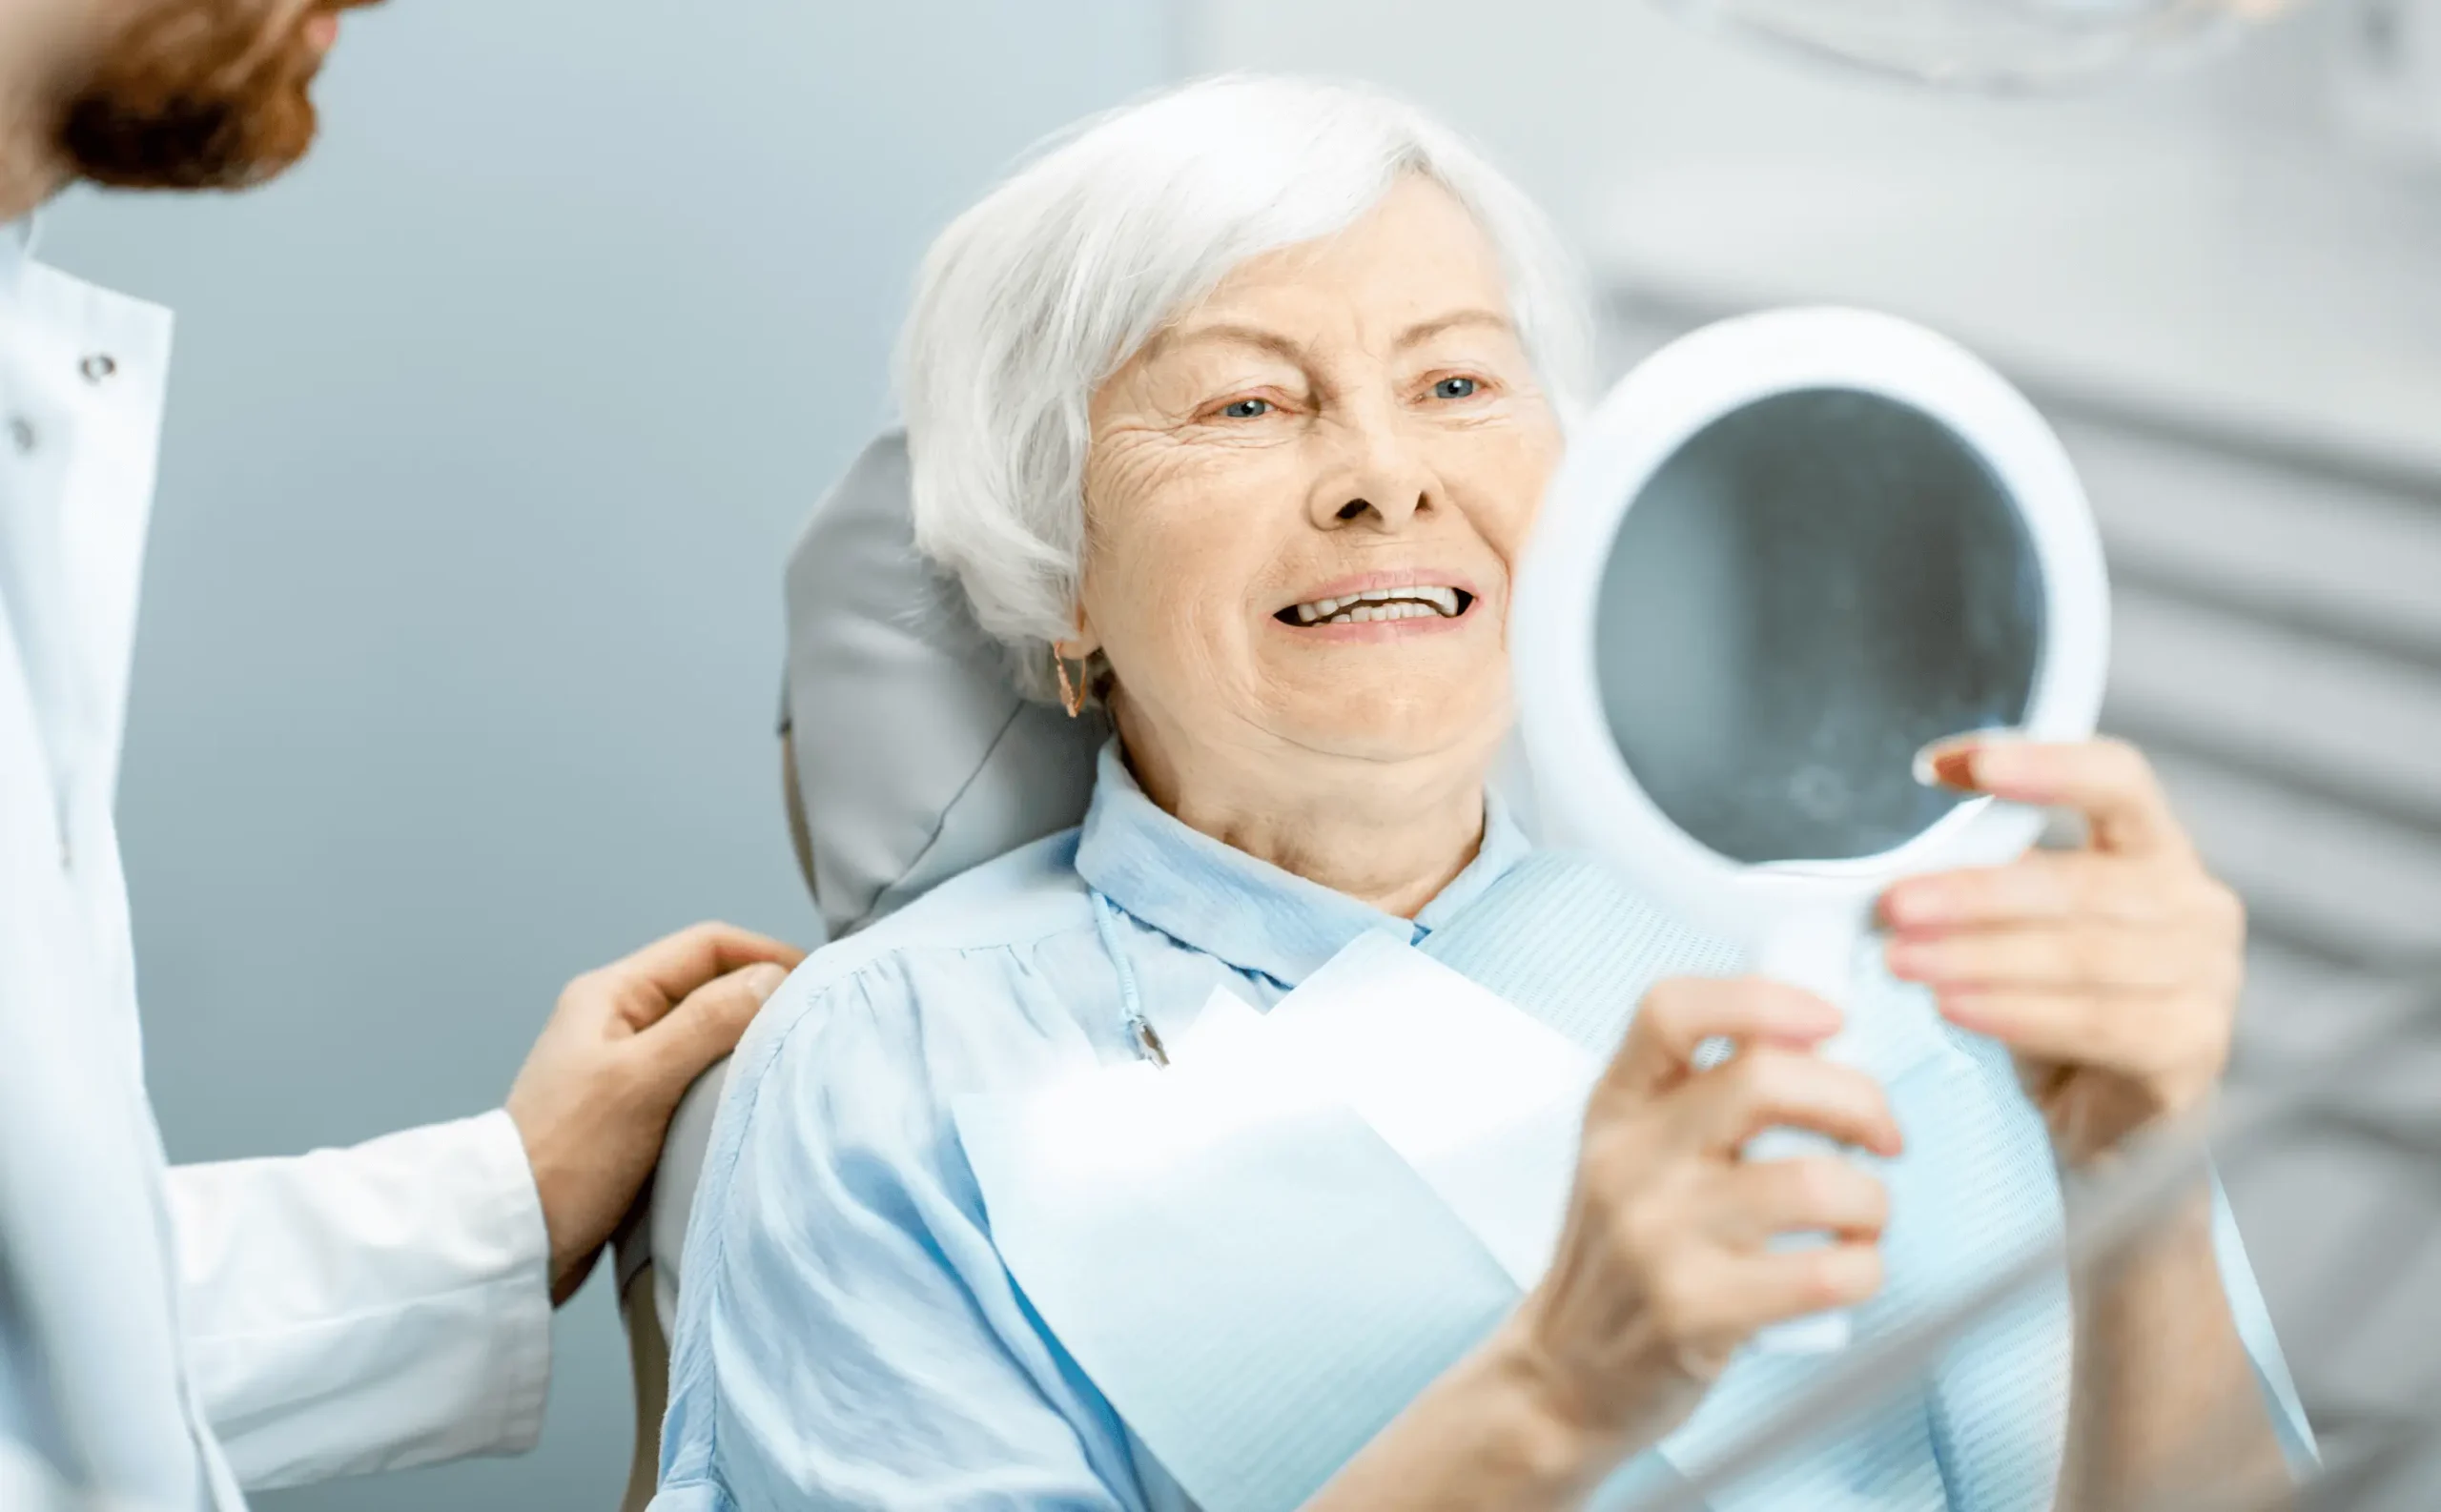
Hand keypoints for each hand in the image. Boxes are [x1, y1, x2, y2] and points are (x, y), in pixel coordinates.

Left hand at [506, 922, 806, 1303]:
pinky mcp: (631, 1110)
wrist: (514, 1238)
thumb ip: (707, 1022)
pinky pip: (694, 1076)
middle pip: (708, 986)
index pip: (706, 946)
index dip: (765, 956)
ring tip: (791, 1063)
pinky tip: (752, 1102)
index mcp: (611, 993)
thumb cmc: (570, 1154)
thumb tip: (772, 978)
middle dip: (762, 997)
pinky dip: (727, 1080)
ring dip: (746, 1042)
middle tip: (813, 1026)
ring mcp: (623, 1066)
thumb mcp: (642, 1079)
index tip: (817, 984)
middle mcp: (617, 1019)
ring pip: (704, 1033)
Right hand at [1504, 979, 1901, 1452]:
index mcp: (1616, 1106)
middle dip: (1860, 1099)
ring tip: (1864, 1217)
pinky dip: (1865, 1268)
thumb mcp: (1634, 1154)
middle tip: (1882, 1134)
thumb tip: (1828, 1038)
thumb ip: (1703, 1096)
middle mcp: (1628, 1160)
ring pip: (1814, 1183)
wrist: (1566, 1373)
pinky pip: (1825, 1273)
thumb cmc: (1628, 1254)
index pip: (1672, 1009)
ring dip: (1873, 1199)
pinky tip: (1848, 1270)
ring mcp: (1656, 1237)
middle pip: (1765, 1080)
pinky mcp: (1694, 1311)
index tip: (1829, 1020)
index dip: (1764, 999)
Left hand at [1881, 737, 2242, 1167]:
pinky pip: (2096, 1022)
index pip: (2116, 779)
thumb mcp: (2019, 933)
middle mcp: (2198, 904)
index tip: (1948, 766)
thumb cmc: (2055, 1009)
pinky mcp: (2194, 1047)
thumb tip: (1898, 868)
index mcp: (2155, 850)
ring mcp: (2210, 977)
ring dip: (1978, 956)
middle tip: (1894, 904)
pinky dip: (2015, 1013)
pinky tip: (1954, 1008)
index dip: (2042, 762)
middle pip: (2081, 881)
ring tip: (1902, 961)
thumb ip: (1987, 885)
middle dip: (1974, 893)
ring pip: (2081, 954)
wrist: (2104, 1123)